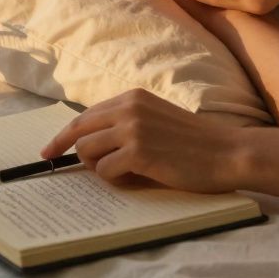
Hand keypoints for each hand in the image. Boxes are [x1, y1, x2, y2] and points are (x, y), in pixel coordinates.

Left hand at [39, 89, 243, 193]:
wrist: (228, 152)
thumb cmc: (197, 143)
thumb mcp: (158, 120)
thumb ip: (127, 125)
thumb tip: (91, 146)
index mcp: (134, 97)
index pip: (87, 115)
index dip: (65, 134)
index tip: (51, 148)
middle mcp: (129, 108)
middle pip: (78, 130)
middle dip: (62, 148)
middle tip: (51, 161)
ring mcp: (132, 129)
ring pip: (87, 151)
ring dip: (98, 168)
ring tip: (124, 173)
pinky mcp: (138, 152)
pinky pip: (104, 171)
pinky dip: (114, 180)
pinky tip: (136, 178)